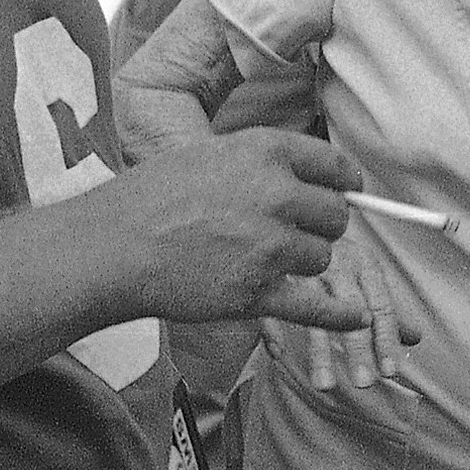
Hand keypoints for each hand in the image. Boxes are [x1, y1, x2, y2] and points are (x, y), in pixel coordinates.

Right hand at [104, 127, 371, 331]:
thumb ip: (261, 163)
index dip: (344, 183)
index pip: (336, 166)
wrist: (113, 246)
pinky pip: (316, 307)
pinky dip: (339, 315)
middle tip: (296, 230)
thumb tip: (306, 177)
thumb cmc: (151, 197)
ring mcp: (269, 247)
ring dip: (304, 261)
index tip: (344, 192)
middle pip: (336, 216)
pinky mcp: (257, 293)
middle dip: (322, 225)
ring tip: (265, 258)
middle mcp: (276, 195)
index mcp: (265, 152)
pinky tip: (356, 316)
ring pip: (323, 259)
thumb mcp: (210, 154)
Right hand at [259, 228, 423, 390]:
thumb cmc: (337, 254)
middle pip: (350, 310)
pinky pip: (272, 305)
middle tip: (364, 381)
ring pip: (313, 312)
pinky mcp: (275, 275)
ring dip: (319, 350)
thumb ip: (388, 308)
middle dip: (357, 348)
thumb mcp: (367, 275)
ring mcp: (304, 270)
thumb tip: (415, 337)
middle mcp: (337, 265)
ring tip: (325, 383)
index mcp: (363, 264)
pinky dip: (273, 329)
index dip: (386, 339)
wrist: (299, 220)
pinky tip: (278, 353)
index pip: (381, 306)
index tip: (390, 370)